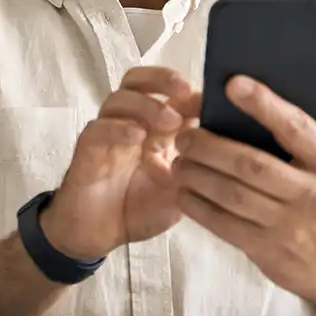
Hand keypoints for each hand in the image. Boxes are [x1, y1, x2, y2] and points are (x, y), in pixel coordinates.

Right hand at [41, 66, 195, 261]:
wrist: (98, 235)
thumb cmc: (138, 209)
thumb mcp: (180, 188)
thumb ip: (198, 165)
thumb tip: (228, 144)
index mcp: (153, 128)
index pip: (167, 92)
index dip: (188, 91)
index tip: (211, 101)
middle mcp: (128, 123)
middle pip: (138, 81)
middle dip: (162, 79)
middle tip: (186, 91)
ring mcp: (107, 133)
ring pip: (119, 99)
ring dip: (146, 104)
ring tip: (170, 121)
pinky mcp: (87, 150)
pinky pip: (99, 129)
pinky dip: (119, 128)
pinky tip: (138, 136)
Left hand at [174, 76, 315, 315]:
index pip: (296, 128)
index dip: (263, 104)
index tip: (232, 84)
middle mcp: (314, 195)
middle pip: (250, 164)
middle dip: (210, 146)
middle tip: (184, 133)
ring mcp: (289, 226)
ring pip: (231, 194)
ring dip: (197, 174)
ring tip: (178, 159)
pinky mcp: (268, 250)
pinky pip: (224, 225)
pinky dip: (198, 206)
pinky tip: (183, 191)